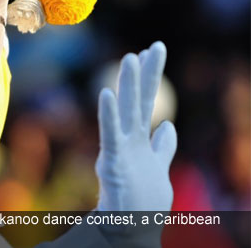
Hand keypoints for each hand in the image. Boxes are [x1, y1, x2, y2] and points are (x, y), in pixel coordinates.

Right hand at [96, 41, 176, 210]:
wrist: (127, 228)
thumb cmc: (140, 202)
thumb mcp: (159, 169)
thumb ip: (163, 147)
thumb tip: (168, 125)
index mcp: (139, 141)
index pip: (147, 103)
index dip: (151, 77)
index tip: (153, 52)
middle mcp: (128, 141)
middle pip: (139, 102)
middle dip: (146, 75)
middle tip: (154, 47)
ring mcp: (119, 150)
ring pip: (125, 113)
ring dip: (128, 86)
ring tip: (131, 59)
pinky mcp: (110, 162)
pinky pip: (109, 135)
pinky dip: (107, 115)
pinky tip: (107, 94)